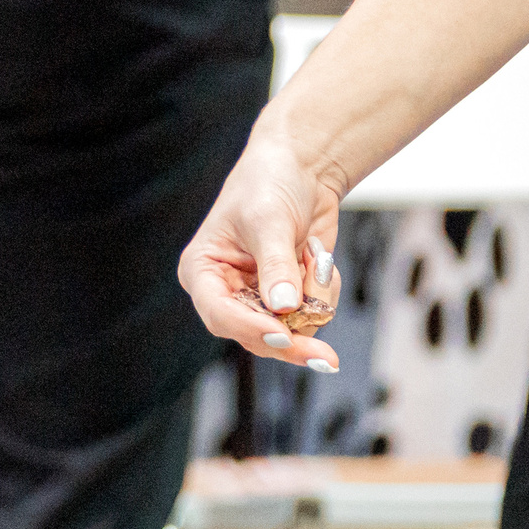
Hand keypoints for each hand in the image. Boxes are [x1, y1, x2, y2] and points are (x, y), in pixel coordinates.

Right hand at [178, 124, 345, 371]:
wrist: (302, 170)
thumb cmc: (270, 184)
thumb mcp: (269, 221)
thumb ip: (276, 266)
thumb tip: (283, 306)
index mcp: (202, 271)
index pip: (219, 313)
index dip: (252, 329)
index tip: (283, 336)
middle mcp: (227, 292)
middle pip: (257, 337)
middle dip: (294, 339)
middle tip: (326, 358)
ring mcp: (261, 299)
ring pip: (292, 332)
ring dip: (315, 301)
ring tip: (314, 254)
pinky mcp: (291, 299)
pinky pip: (314, 317)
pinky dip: (325, 293)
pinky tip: (319, 260)